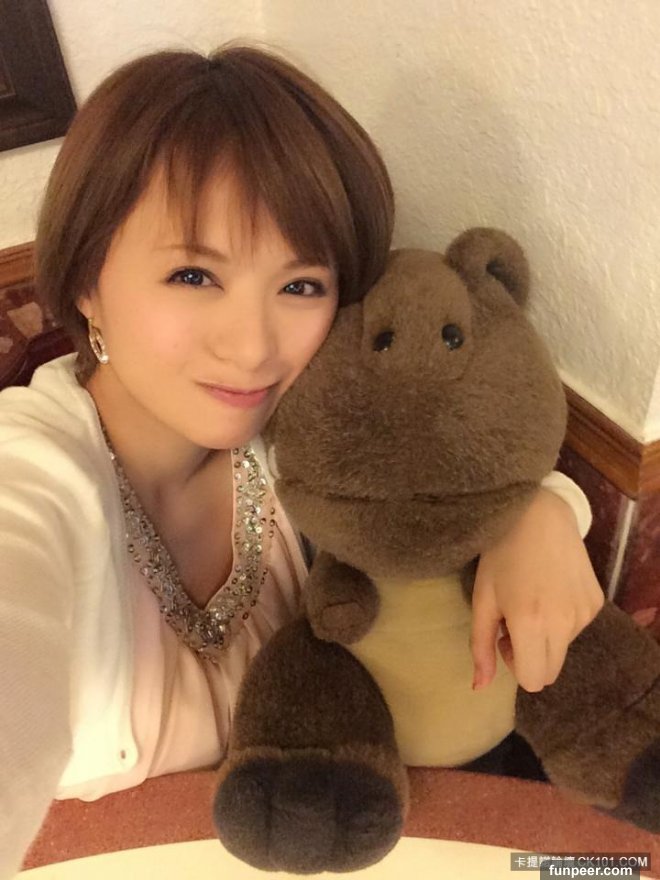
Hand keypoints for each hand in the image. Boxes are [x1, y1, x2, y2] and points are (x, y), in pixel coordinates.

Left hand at [470, 488, 604, 692]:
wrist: (538, 514)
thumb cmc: (501, 553)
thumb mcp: (483, 599)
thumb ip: (480, 646)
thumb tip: (479, 687)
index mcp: (531, 625)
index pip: (533, 680)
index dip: (514, 663)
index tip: (505, 636)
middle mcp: (564, 624)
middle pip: (550, 672)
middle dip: (530, 655)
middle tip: (515, 620)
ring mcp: (585, 613)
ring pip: (563, 648)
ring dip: (546, 635)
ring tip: (532, 597)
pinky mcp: (597, 602)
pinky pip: (576, 628)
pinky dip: (562, 618)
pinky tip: (550, 588)